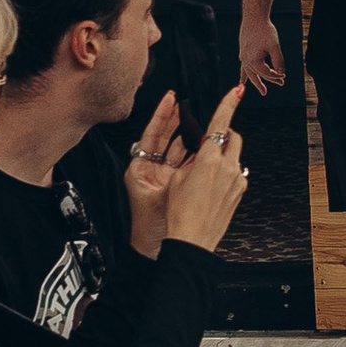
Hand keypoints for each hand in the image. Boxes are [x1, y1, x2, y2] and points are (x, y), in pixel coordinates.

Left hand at [123, 95, 183, 257]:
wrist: (158, 248)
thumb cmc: (148, 224)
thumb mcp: (149, 188)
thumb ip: (161, 167)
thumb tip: (179, 148)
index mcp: (140, 168)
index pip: (152, 134)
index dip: (161, 115)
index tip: (170, 98)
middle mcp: (153, 171)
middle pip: (165, 138)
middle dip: (175, 121)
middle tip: (186, 104)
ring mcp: (166, 178)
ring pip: (179, 149)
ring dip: (188, 136)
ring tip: (199, 122)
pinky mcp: (178, 186)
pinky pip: (188, 164)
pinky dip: (196, 154)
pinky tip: (205, 146)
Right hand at [159, 84, 249, 247]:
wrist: (191, 240)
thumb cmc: (179, 212)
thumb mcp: (177, 178)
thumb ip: (191, 158)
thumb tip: (200, 152)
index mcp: (209, 159)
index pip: (221, 123)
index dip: (229, 103)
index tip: (236, 90)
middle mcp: (227, 167)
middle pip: (232, 138)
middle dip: (223, 135)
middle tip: (208, 142)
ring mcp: (236, 180)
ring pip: (234, 156)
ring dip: (223, 156)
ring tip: (205, 173)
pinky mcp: (239, 191)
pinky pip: (235, 173)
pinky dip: (226, 173)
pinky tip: (211, 187)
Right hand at [239, 11, 285, 93]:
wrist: (254, 17)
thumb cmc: (265, 30)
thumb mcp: (274, 46)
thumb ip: (278, 61)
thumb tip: (281, 74)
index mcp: (253, 61)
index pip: (266, 73)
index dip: (276, 76)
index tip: (284, 77)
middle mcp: (245, 60)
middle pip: (258, 75)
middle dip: (266, 82)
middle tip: (274, 89)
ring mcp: (243, 56)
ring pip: (249, 73)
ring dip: (254, 81)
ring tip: (260, 90)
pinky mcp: (243, 51)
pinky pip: (243, 66)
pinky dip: (244, 74)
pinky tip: (242, 80)